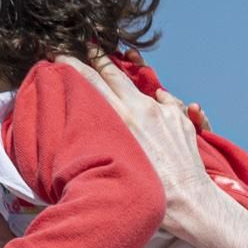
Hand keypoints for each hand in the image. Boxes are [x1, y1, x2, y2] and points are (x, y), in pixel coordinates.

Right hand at [55, 56, 214, 239]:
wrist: (187, 201)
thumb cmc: (149, 192)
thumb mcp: (116, 161)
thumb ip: (107, 137)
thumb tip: (95, 127)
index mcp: (122, 120)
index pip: (92, 83)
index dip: (74, 66)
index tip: (60, 55)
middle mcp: (143, 109)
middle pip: (114, 75)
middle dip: (97, 59)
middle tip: (85, 46)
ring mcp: (164, 111)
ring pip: (141, 87)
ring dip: (129, 78)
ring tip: (123, 64)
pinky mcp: (179, 118)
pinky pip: (164, 101)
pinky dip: (156, 103)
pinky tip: (153, 102)